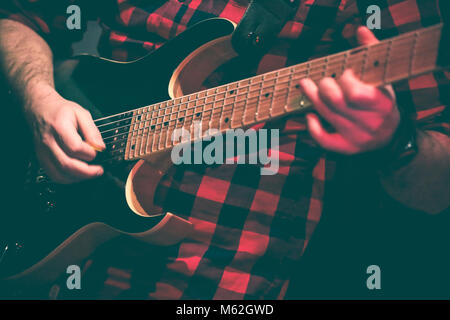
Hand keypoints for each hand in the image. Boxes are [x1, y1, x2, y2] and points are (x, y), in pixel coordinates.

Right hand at [25, 84, 104, 183]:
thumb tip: (100, 147)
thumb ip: (92, 131)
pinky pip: (53, 175)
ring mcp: (43, 152)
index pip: (74, 148)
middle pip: (66, 164)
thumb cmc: (61, 111)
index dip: (89, 153)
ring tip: (90, 173)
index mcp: (59, 127)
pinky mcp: (41, 159)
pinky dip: (67, 179)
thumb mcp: (82, 114)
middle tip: (98, 170)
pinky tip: (78, 174)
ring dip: (78, 177)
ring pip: (59, 174)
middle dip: (86, 171)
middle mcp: (48, 142)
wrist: (40, 109)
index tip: (96, 152)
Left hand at [299, 26, 399, 154]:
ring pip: (328, 117)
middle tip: (319, 80)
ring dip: (312, 99)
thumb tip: (360, 31)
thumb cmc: (383, 102)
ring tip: (305, 85)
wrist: (391, 136)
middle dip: (324, 87)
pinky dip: (313, 128)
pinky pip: (324, 140)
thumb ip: (371, 54)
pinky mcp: (346, 149)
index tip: (345, 73)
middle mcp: (370, 124)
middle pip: (336, 104)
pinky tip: (309, 115)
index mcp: (382, 105)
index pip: (356, 94)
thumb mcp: (384, 79)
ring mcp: (357, 138)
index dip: (346, 81)